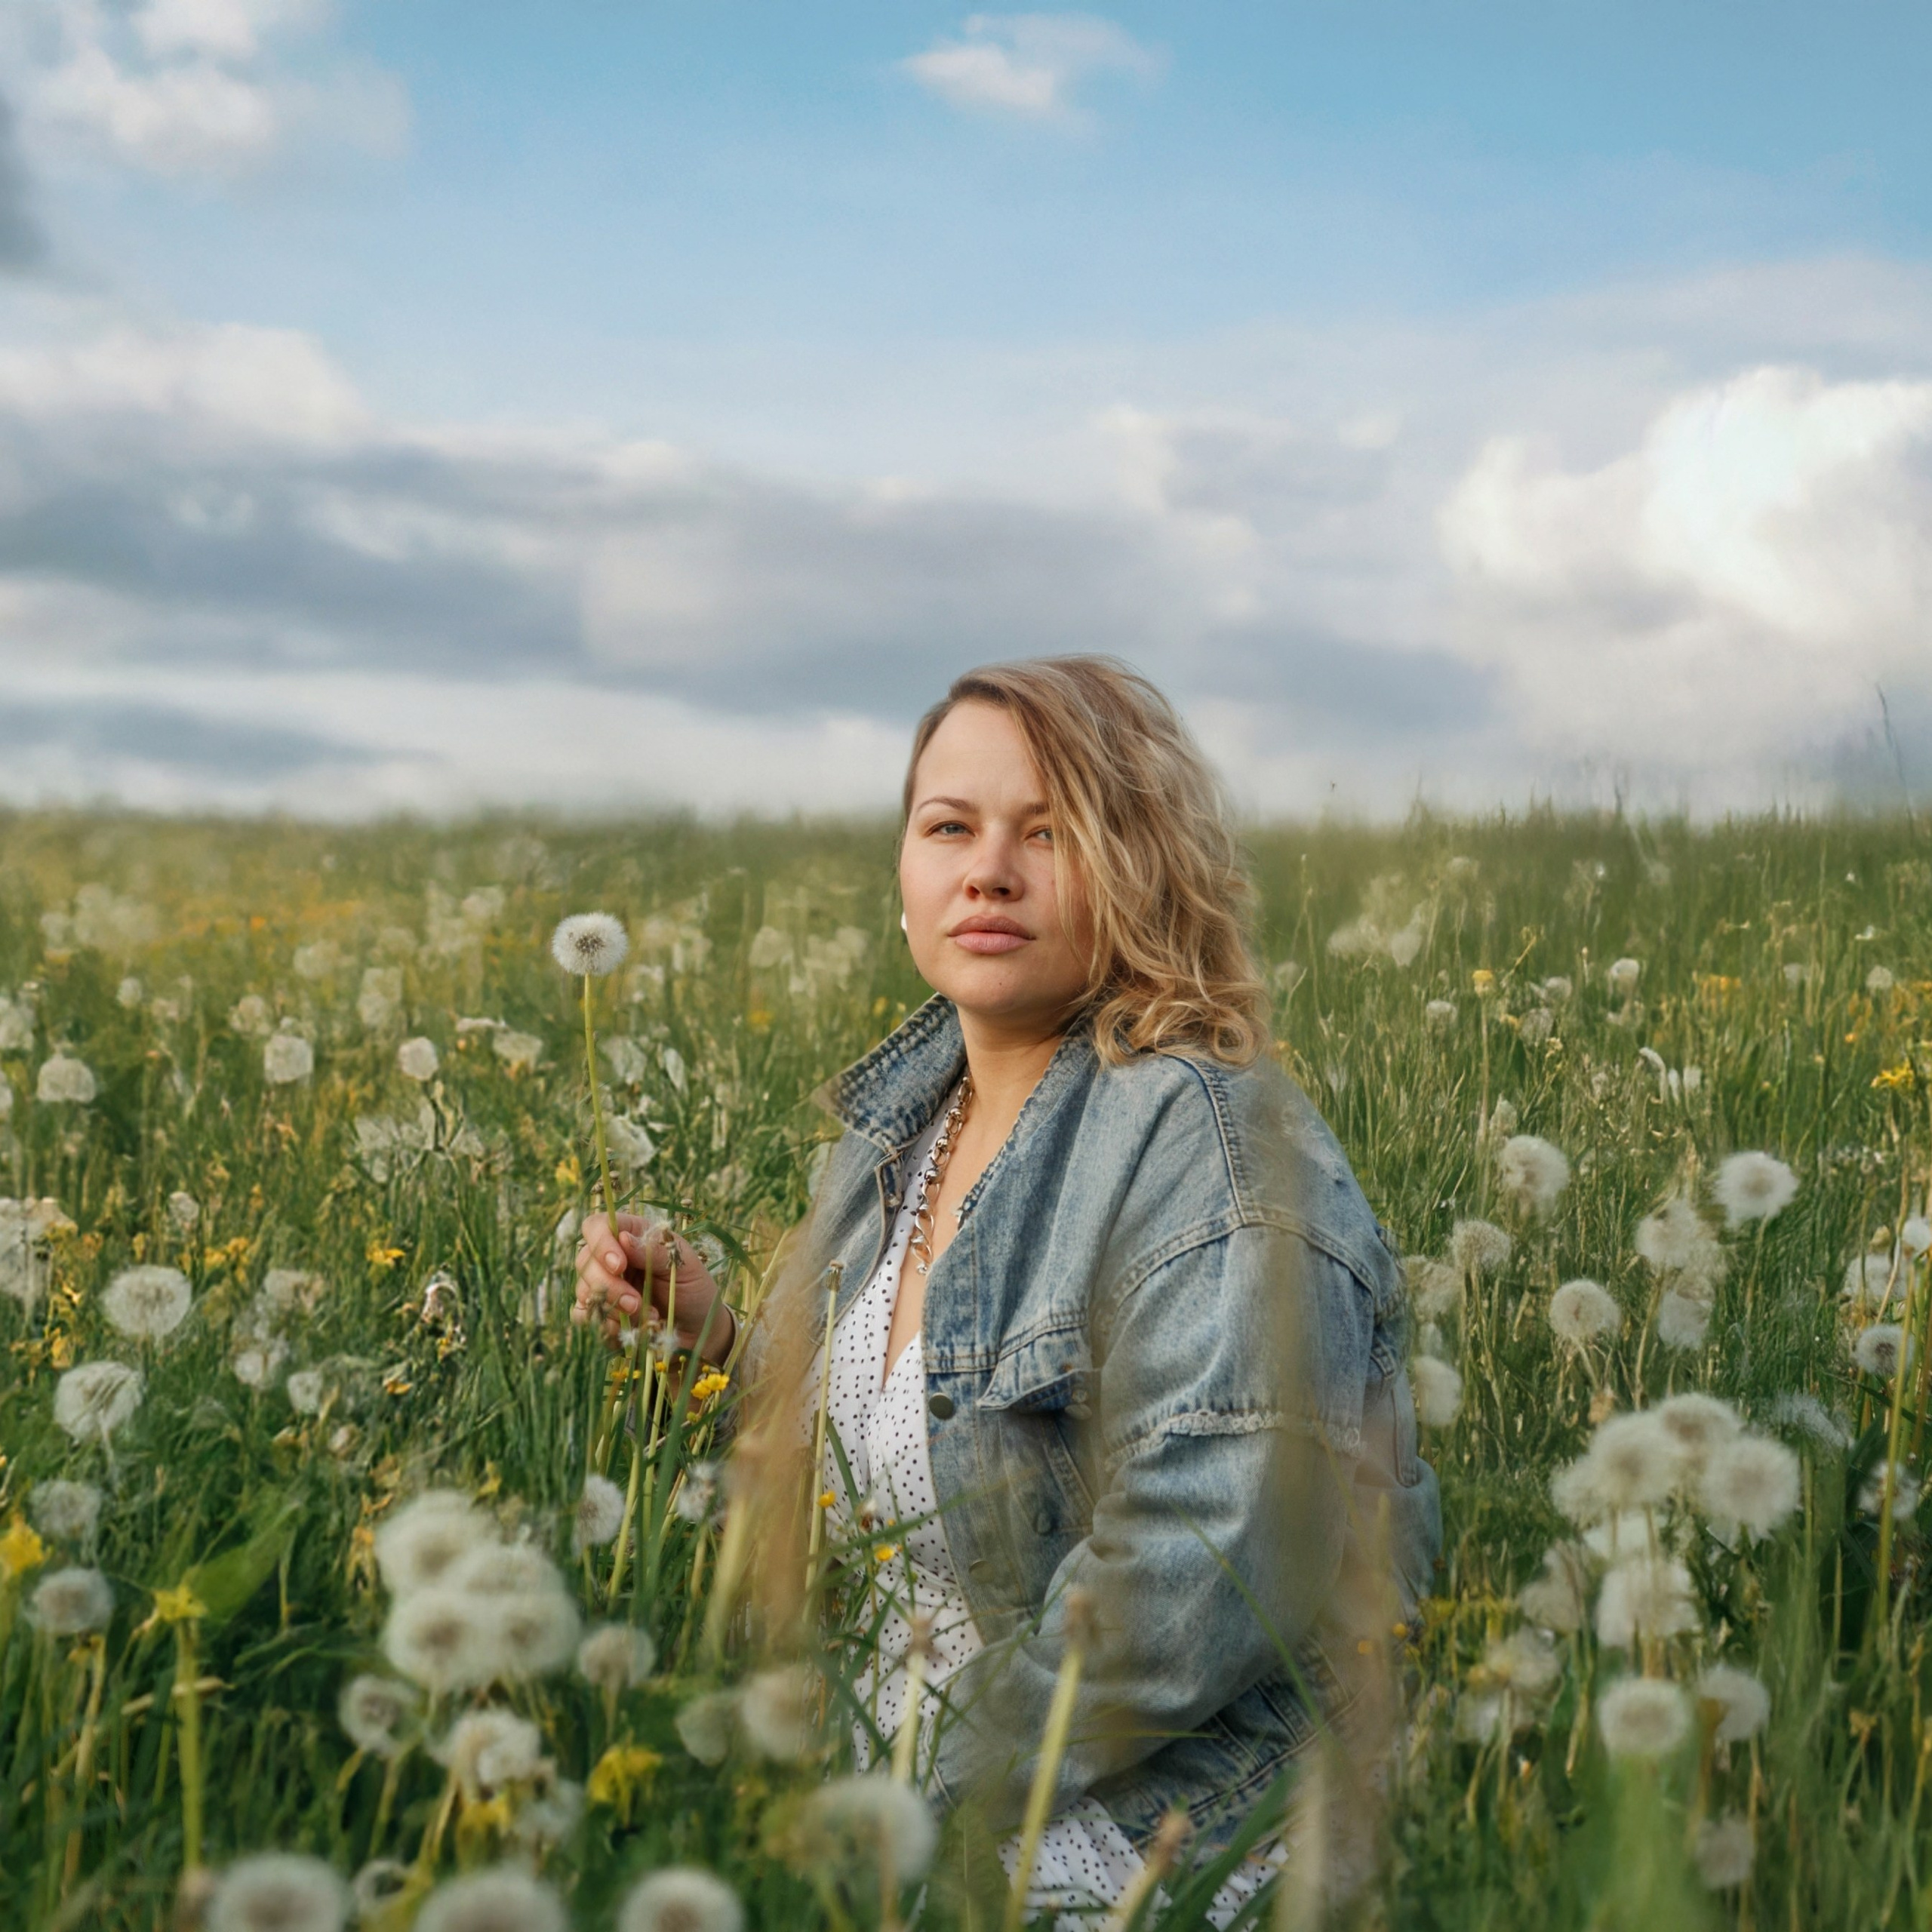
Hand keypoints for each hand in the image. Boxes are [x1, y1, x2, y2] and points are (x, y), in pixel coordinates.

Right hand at [570, 1211, 734, 1363]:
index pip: (597, 1226)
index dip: (601, 1243)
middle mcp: (612, 1258)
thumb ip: (654, 1250)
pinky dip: (605, 1325)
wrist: (698, 1329)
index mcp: (632, 1236)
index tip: (619, 1265)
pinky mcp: (601, 1312)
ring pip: (583, 1290)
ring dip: (612, 1308)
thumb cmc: (694, 1289)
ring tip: (647, 1317)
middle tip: (635, 1303)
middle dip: (609, 1286)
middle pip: (585, 1261)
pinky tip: (631, 1329)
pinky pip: (584, 1317)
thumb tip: (623, 1238)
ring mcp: (603, 1285)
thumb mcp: (682, 1265)